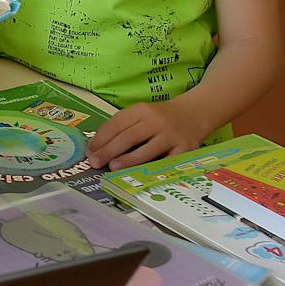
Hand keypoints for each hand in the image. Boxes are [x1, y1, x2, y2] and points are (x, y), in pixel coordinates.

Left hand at [87, 100, 208, 169]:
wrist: (195, 113)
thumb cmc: (160, 118)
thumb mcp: (141, 115)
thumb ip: (122, 128)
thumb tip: (96, 148)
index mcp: (140, 110)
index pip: (116, 124)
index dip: (100, 139)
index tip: (89, 151)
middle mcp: (156, 120)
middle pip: (128, 137)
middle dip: (108, 151)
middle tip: (94, 162)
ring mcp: (171, 135)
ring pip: (147, 150)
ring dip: (128, 160)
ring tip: (112, 167)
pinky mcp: (185, 149)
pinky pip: (166, 162)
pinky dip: (153, 169)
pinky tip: (140, 175)